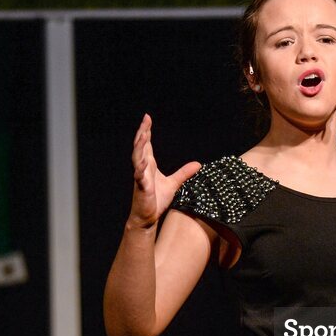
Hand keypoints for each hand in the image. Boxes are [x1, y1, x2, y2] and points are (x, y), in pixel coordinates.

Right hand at [128, 114, 201, 228]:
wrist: (148, 217)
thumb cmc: (156, 200)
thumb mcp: (174, 183)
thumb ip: (184, 173)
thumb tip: (198, 164)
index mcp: (148, 165)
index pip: (146, 145)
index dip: (146, 131)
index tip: (148, 118)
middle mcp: (142, 168)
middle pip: (140, 147)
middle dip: (142, 133)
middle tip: (145, 119)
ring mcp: (140, 177)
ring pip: (137, 158)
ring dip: (140, 146)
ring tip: (143, 134)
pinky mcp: (141, 187)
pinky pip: (139, 176)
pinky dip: (140, 168)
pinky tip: (143, 161)